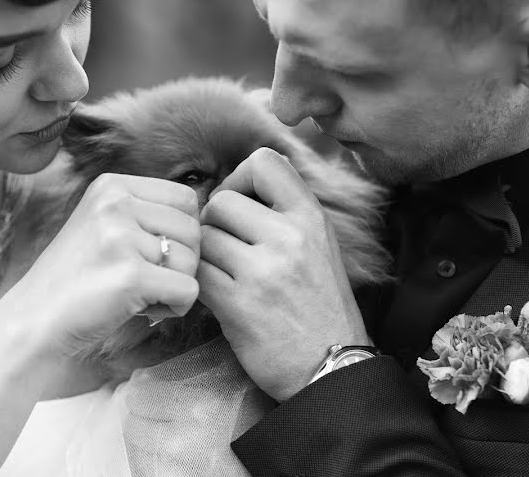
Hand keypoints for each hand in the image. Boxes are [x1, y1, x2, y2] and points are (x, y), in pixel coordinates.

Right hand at [15, 173, 200, 357]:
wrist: (35, 321)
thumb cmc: (78, 278)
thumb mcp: (104, 224)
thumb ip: (147, 212)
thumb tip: (208, 212)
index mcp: (112, 186)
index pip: (186, 198)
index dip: (182, 233)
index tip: (154, 255)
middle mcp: (116, 203)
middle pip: (194, 229)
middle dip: (181, 262)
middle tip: (149, 281)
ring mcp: (121, 237)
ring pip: (193, 261)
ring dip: (177, 285)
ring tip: (142, 295)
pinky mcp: (131, 275)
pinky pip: (189, 290)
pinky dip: (175, 307)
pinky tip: (146, 310)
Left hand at [197, 148, 370, 400]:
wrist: (331, 367)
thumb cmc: (320, 307)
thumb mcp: (318, 246)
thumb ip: (284, 213)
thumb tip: (232, 187)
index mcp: (310, 218)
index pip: (263, 162)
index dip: (238, 178)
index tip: (238, 203)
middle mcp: (289, 237)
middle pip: (221, 202)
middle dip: (214, 224)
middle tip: (223, 247)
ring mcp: (262, 271)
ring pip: (204, 238)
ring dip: (204, 256)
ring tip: (222, 274)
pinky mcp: (238, 304)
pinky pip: (197, 274)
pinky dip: (199, 283)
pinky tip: (215, 295)